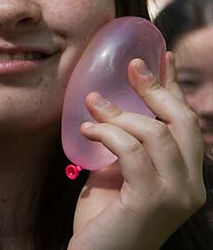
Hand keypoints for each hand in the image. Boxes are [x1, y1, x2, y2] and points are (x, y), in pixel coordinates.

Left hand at [69, 52, 205, 249]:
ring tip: (92, 104)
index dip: (174, 88)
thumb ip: (123, 148)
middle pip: (183, 122)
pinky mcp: (152, 201)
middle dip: (157, 89)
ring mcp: (176, 195)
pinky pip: (133, 151)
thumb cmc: (103, 222)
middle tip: (131, 67)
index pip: (186, 124)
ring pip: (156, 134)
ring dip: (120, 112)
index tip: (160, 57)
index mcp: (186, 178)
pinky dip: (108, 133)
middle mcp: (191, 186)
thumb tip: (108, 109)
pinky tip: (87, 129)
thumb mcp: (116, 176)